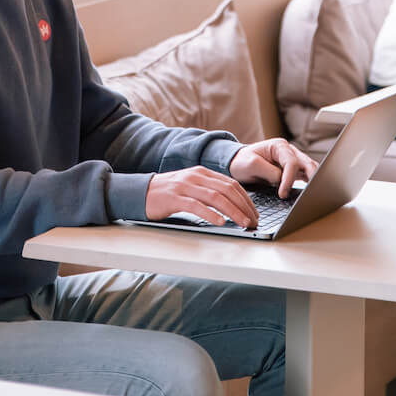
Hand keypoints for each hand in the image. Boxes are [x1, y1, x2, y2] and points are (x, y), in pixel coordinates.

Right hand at [145, 166, 259, 228]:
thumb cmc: (169, 193)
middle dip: (243, 206)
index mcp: (202, 172)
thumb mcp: (192, 186)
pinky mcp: (174, 198)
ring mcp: (185, 186)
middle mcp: (195, 176)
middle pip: (226, 190)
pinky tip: (221, 222)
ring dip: (233, 211)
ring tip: (243, 223)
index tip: (254, 213)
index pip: (231, 184)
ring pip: (215, 197)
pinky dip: (211, 214)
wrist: (141, 191)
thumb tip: (233, 206)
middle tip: (253, 221)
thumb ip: (209, 191)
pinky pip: (196, 206)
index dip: (246, 199)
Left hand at [229, 138, 318, 198]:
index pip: (291, 163)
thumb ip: (268, 171)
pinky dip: (310, 184)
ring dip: (313, 181)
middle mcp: (289, 151)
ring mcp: (293, 161)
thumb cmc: (243, 161)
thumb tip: (282, 181)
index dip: (289, 179)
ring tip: (311, 195)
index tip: (282, 193)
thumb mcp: (251, 165)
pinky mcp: (294, 171)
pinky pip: (307, 176)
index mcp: (279, 146)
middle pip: (308, 164)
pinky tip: (310, 194)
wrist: (238, 164)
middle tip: (309, 194)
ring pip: (311, 170)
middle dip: (311, 178)